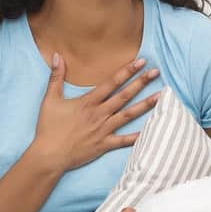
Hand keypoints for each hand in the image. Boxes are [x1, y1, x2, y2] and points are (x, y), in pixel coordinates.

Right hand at [29, 53, 159, 172]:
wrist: (49, 155)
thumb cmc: (48, 128)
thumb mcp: (50, 99)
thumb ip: (56, 77)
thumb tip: (57, 56)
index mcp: (88, 102)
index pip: (111, 83)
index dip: (126, 71)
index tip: (140, 61)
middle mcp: (99, 114)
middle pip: (124, 96)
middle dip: (141, 83)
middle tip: (156, 72)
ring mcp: (103, 130)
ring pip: (128, 115)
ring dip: (146, 105)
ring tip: (161, 97)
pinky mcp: (104, 145)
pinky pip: (124, 140)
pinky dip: (138, 136)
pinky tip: (151, 130)